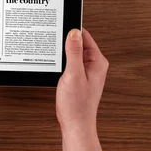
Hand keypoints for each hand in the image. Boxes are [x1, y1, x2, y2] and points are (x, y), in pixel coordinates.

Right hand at [57, 28, 108, 150]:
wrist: (75, 124)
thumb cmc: (77, 105)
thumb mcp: (73, 74)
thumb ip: (73, 52)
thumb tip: (74, 33)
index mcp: (97, 62)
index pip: (85, 36)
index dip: (71, 31)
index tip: (60, 26)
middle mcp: (94, 65)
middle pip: (78, 43)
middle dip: (66, 41)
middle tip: (53, 40)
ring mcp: (86, 72)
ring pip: (72, 54)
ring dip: (63, 53)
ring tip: (53, 53)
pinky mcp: (78, 78)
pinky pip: (69, 63)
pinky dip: (61, 62)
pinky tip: (55, 66)